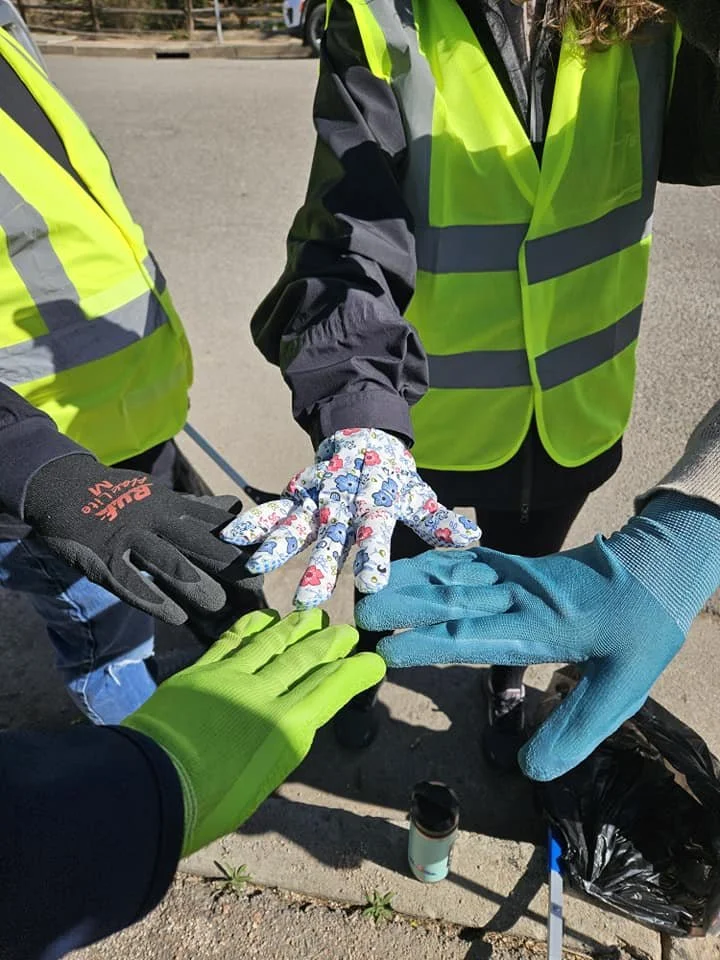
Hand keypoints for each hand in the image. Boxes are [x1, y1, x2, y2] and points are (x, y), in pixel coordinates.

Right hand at [23, 454, 256, 624]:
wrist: (63, 486)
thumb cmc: (121, 497)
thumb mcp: (161, 496)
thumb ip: (197, 508)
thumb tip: (235, 507)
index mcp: (171, 505)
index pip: (212, 524)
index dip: (239, 543)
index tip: (264, 560)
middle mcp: (154, 519)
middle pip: (197, 542)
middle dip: (227, 564)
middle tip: (253, 586)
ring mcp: (129, 538)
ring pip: (167, 562)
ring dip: (194, 584)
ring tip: (218, 605)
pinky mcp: (104, 558)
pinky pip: (130, 582)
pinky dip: (154, 599)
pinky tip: (176, 617)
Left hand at [122, 609, 385, 854]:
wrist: (151, 788)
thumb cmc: (208, 807)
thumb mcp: (261, 784)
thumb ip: (277, 746)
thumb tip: (281, 725)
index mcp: (287, 731)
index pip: (331, 689)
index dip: (356, 671)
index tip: (372, 660)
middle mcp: (266, 696)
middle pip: (306, 660)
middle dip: (331, 643)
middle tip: (347, 631)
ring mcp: (232, 678)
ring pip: (273, 643)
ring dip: (297, 628)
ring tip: (314, 616)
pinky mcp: (202, 671)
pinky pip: (234, 640)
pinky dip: (253, 625)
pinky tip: (267, 617)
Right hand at [221, 428, 479, 607]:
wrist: (363, 436)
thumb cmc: (393, 477)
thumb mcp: (418, 495)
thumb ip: (439, 520)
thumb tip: (473, 538)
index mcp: (376, 504)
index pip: (375, 532)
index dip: (373, 556)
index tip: (369, 584)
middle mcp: (343, 502)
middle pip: (331, 536)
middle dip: (318, 566)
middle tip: (309, 599)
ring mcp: (317, 497)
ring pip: (296, 522)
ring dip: (277, 543)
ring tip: (257, 566)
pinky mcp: (297, 493)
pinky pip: (273, 509)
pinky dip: (254, 521)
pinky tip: (231, 537)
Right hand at [356, 492, 719, 780]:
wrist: (656, 568)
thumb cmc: (641, 631)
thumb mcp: (621, 688)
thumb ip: (575, 729)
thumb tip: (529, 772)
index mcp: (541, 626)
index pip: (473, 634)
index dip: (428, 643)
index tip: (388, 651)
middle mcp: (518, 595)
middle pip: (452, 598)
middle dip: (402, 605)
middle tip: (358, 617)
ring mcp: (514, 574)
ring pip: (452, 573)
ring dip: (408, 580)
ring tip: (367, 589)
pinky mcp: (515, 564)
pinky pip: (465, 559)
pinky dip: (431, 563)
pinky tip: (408, 569)